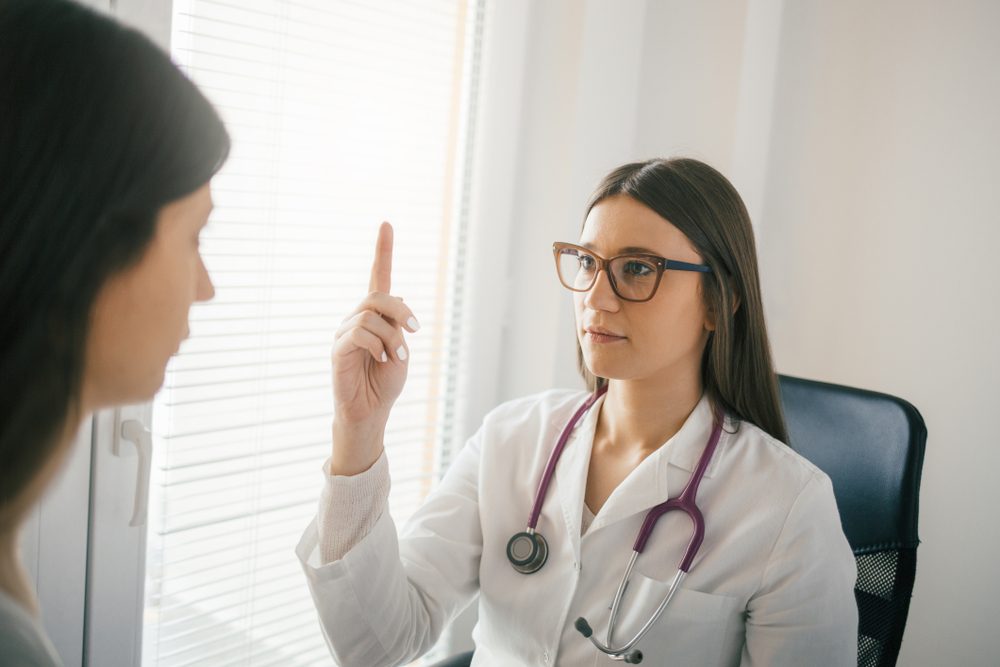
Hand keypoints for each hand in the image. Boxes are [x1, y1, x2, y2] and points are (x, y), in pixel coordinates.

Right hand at [329, 222, 419, 473]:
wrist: (370, 412)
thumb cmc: (385, 383)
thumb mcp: (401, 350)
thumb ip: (398, 324)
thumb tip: (397, 297)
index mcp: (375, 316)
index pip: (377, 276)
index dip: (383, 250)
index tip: (386, 223)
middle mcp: (356, 319)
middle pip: (377, 295)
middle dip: (401, 311)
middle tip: (415, 331)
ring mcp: (344, 332)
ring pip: (370, 315)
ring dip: (392, 336)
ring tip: (395, 357)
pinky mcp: (337, 349)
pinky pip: (359, 333)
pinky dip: (378, 346)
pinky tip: (381, 360)